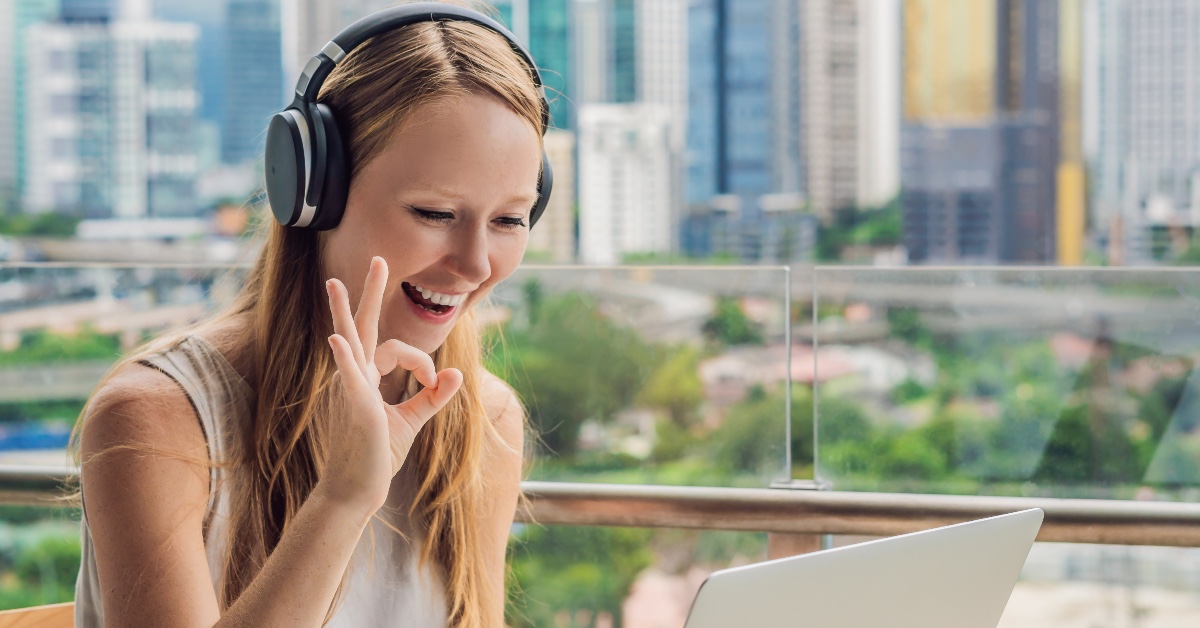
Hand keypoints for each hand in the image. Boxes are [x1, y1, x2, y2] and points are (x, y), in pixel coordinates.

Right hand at [320, 256, 462, 514]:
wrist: (356, 492)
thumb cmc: (377, 456)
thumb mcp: (411, 421)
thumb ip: (433, 396)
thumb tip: (456, 374)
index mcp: (367, 379)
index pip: (397, 349)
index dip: (422, 362)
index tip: (432, 383)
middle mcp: (355, 378)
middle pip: (362, 326)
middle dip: (369, 292)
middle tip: (377, 259)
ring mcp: (351, 390)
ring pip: (349, 342)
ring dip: (344, 312)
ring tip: (335, 283)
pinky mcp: (356, 408)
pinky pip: (349, 378)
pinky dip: (344, 358)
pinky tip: (336, 340)